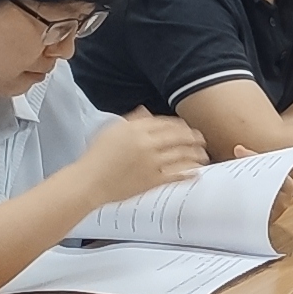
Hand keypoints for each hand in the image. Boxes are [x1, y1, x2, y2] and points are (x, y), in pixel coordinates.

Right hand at [74, 109, 206, 208]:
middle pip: (179, 137)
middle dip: (194, 138)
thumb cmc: (96, 157)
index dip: (180, 125)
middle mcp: (146, 143)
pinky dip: (189, 173)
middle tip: (202, 140)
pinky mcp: (152, 181)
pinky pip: (176, 175)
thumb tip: (145, 111)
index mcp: (136, 129)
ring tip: (203, 155)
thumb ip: (131, 120)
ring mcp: (151, 163)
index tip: (187, 128)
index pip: (166, 123)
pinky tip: (196, 172)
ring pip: (181, 155)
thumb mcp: (111, 130)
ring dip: (196, 154)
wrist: (89, 182)